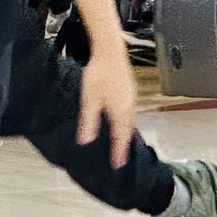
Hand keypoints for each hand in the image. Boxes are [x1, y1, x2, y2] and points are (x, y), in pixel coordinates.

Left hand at [75, 47, 137, 168]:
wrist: (110, 51)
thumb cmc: (99, 73)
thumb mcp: (90, 100)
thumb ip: (88, 121)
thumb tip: (85, 141)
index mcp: (120, 111)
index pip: (120, 137)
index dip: (119, 152)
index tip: (118, 165)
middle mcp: (129, 106)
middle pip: (128, 131)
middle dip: (125, 145)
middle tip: (122, 158)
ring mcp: (131, 97)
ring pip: (131, 121)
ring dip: (127, 133)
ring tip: (123, 143)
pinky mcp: (130, 90)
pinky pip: (131, 112)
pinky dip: (127, 122)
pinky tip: (122, 120)